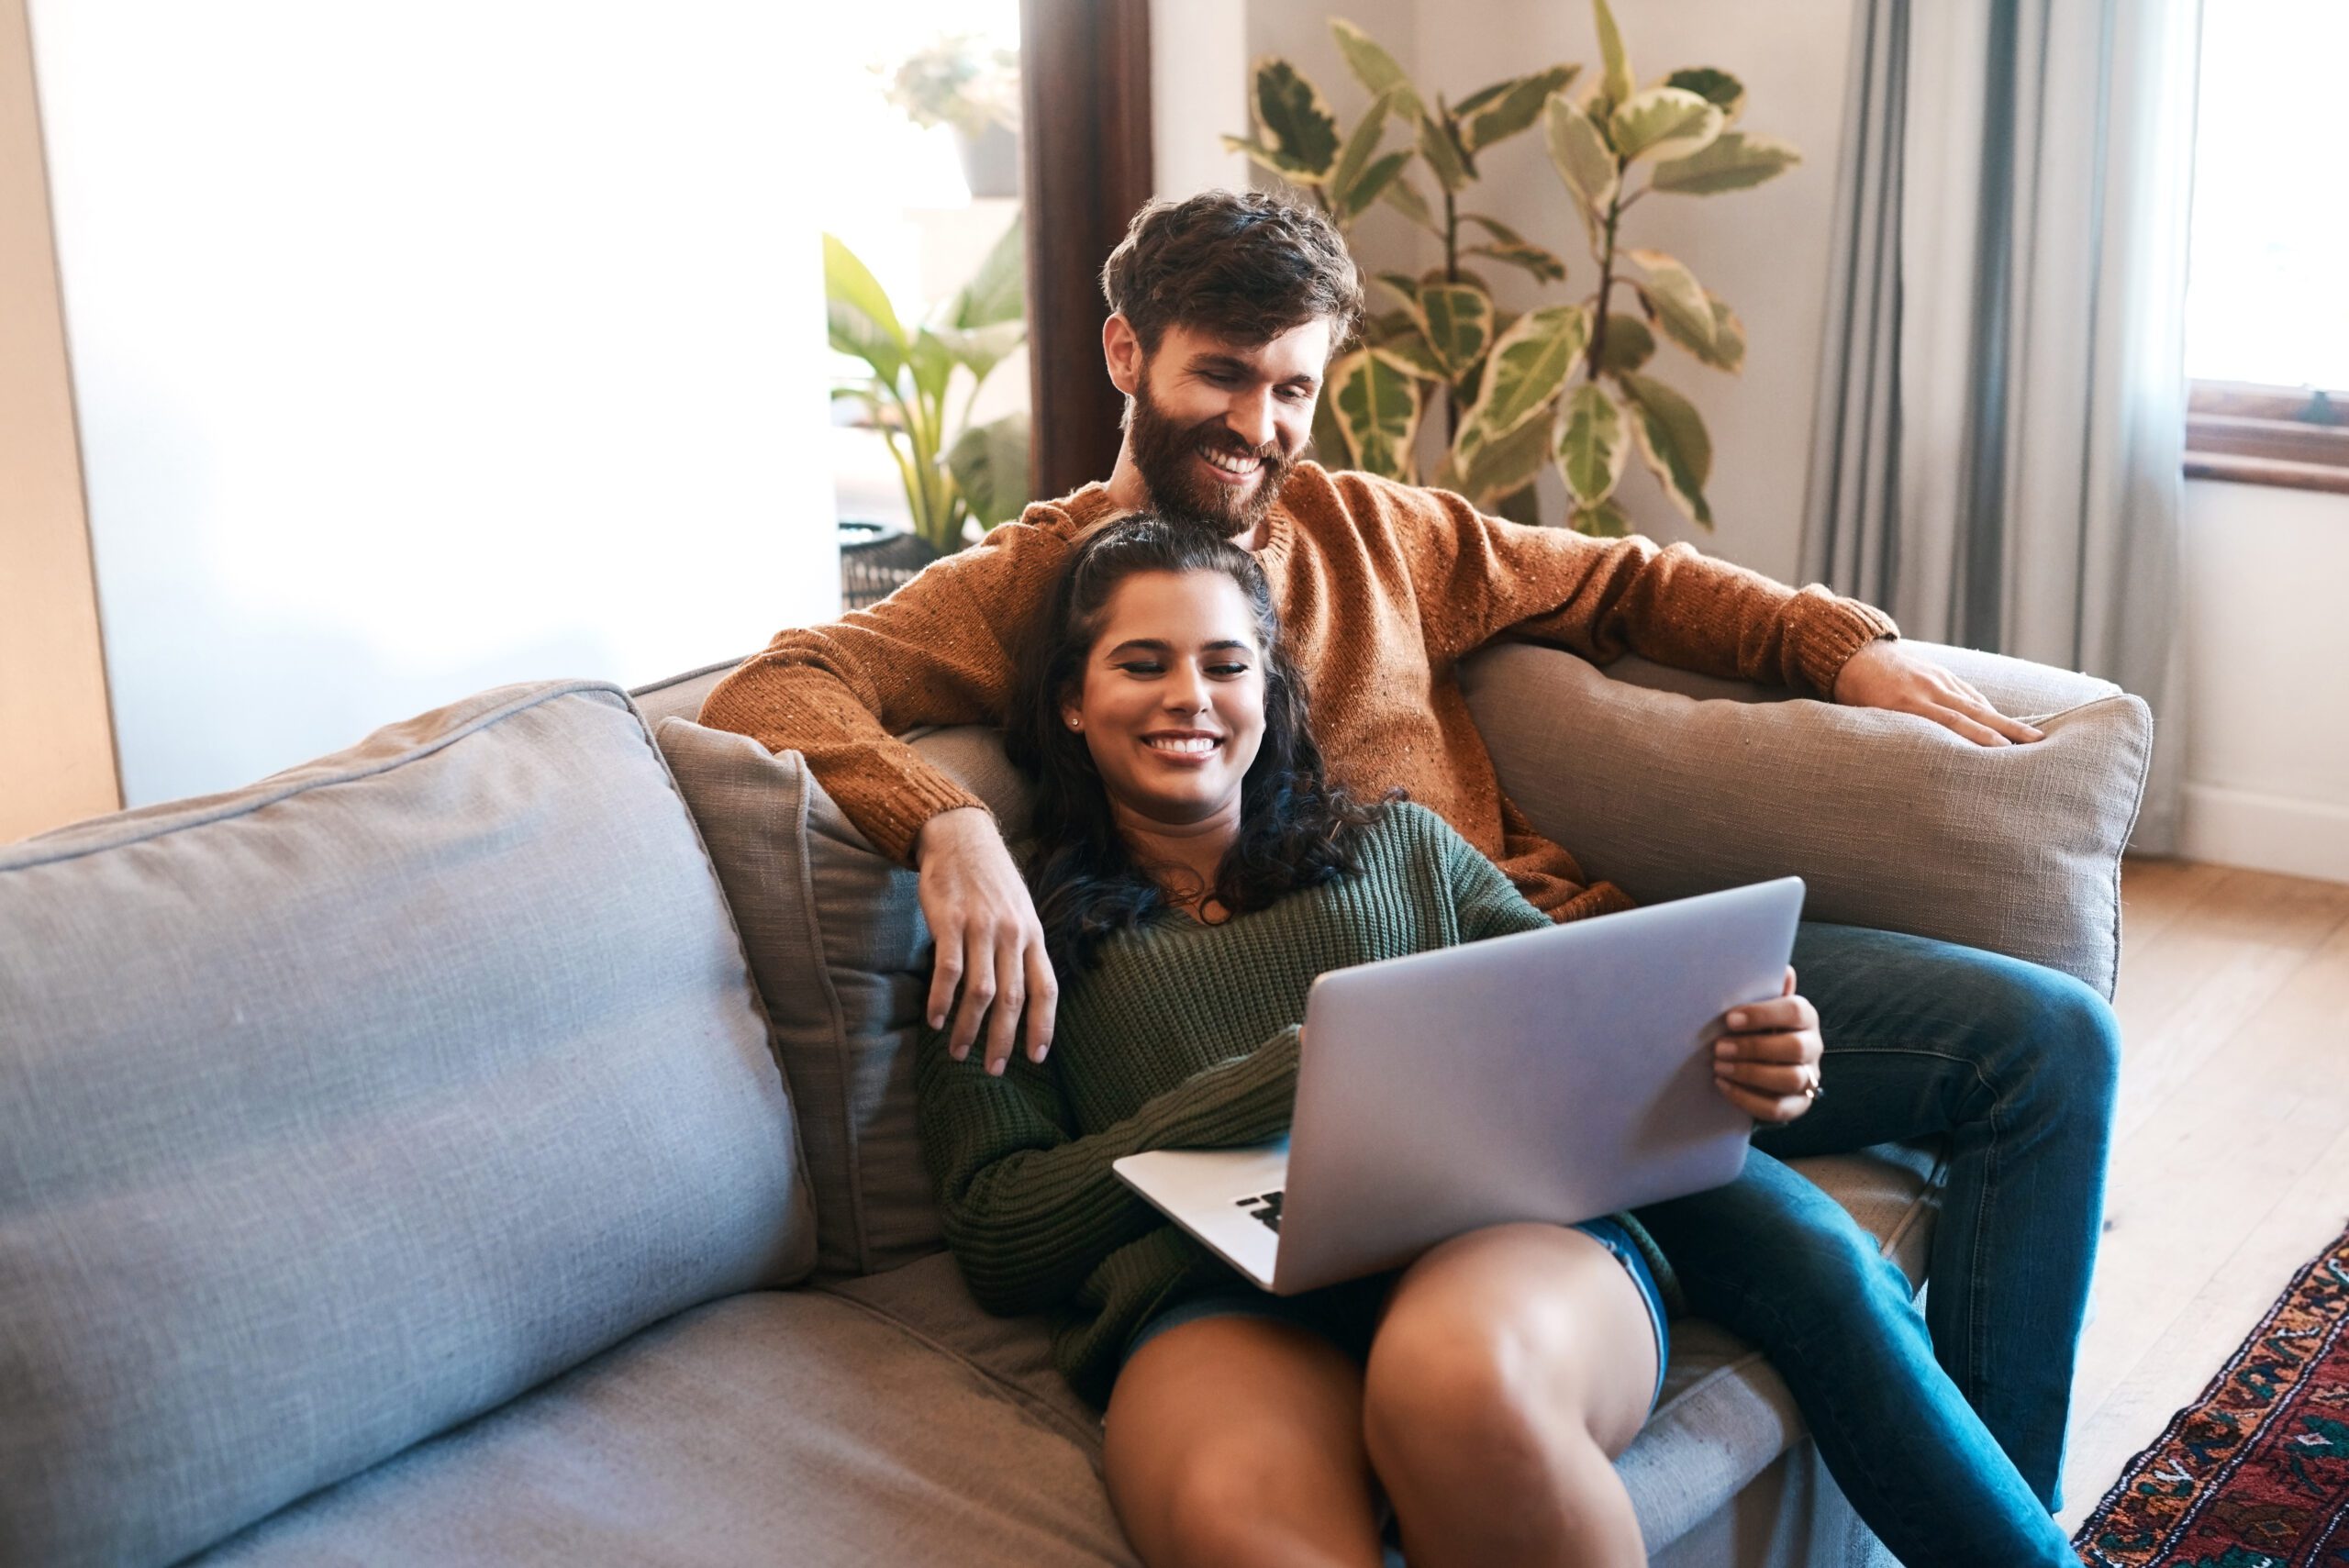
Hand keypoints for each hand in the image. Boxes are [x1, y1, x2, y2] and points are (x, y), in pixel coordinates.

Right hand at [914, 807, 1057, 1075]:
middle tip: (994, 1069)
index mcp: (1032, 934)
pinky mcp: (950, 921)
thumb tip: (1027, 994)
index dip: (1043, 1025)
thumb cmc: (990, 880)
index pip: (1046, 987)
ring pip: (981, 991)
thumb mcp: (1019, 910)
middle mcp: (1011, 933)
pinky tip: (935, 1020)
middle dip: (1004, 1039)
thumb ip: (1023, 948)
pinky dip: (942, 1000)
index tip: (1036, 1057)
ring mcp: (981, 927)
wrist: (961, 836)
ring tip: (958, 1052)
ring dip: (968, 1028)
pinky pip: (948, 970)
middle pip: (1013, 998)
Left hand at [1713, 967, 1823, 1123]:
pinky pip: (1779, 1108)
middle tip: (1719, 1048)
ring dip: (1750, 1074)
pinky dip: (1748, 1098)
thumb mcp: (1759, 1007)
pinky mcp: (1799, 1104)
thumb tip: (1783, 968)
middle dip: (1753, 1048)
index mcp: (1805, 1017)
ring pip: (1789, 1079)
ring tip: (1719, 1067)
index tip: (1730, 1019)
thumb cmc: (1757, 1027)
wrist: (1763, 1063)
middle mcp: (1813, 1046)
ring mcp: (1809, 1077)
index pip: (1795, 1012)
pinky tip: (1723, 1085)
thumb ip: (1765, 990)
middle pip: (1794, 1048)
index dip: (1763, 1015)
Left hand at [1832, 639, 2043, 746]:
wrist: (1852, 652)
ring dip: (2005, 721)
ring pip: (1976, 702)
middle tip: (2037, 744)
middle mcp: (1927, 690)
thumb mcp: (1863, 715)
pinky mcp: (1940, 673)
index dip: (1978, 737)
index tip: (2003, 753)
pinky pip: (1968, 692)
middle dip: (2007, 730)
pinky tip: (2003, 723)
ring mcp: (1936, 679)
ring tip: (2034, 737)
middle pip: (1973, 713)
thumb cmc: (1853, 694)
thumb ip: (1887, 734)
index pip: (1951, 722)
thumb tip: (1905, 764)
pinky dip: (1986, 708)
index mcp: (1906, 703)